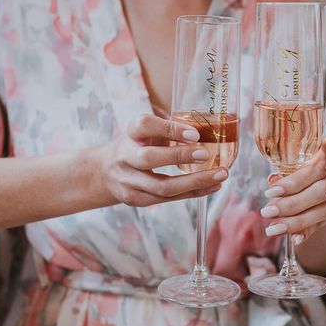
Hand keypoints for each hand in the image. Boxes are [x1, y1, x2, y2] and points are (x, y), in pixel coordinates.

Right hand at [95, 113, 228, 206]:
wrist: (104, 172)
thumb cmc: (136, 145)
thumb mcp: (147, 131)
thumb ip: (170, 128)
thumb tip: (210, 127)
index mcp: (130, 133)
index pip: (144, 125)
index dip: (170, 129)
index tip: (195, 134)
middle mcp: (125, 157)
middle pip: (149, 158)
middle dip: (179, 156)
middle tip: (207, 155)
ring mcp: (129, 181)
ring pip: (162, 187)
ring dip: (195, 182)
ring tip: (220, 175)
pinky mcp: (136, 199)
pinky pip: (168, 199)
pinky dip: (193, 193)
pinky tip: (212, 186)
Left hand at [259, 139, 325, 242]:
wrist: (325, 168)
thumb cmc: (303, 158)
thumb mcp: (295, 157)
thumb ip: (285, 168)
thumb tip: (272, 182)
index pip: (315, 169)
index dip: (293, 183)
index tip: (270, 192)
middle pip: (321, 192)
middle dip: (291, 205)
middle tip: (267, 213)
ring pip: (325, 209)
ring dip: (297, 222)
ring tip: (274, 228)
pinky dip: (308, 230)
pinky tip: (294, 238)